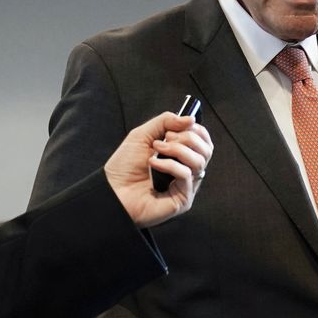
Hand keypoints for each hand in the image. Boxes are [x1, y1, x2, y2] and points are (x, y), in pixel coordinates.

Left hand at [103, 111, 212, 227]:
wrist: (111, 190)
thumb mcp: (143, 135)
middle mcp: (187, 170)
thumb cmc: (124, 167)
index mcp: (181, 157)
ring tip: (157, 150)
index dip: (196, 130)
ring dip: (177, 149)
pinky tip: (154, 164)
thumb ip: (166, 122)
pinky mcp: (183, 199)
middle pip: (206, 150)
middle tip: (165, 139)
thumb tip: (191, 119)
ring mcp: (186, 186)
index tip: (178, 127)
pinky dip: (169, 165)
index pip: (204, 141)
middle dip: (187, 138)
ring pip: (199, 161)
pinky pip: (187, 175)